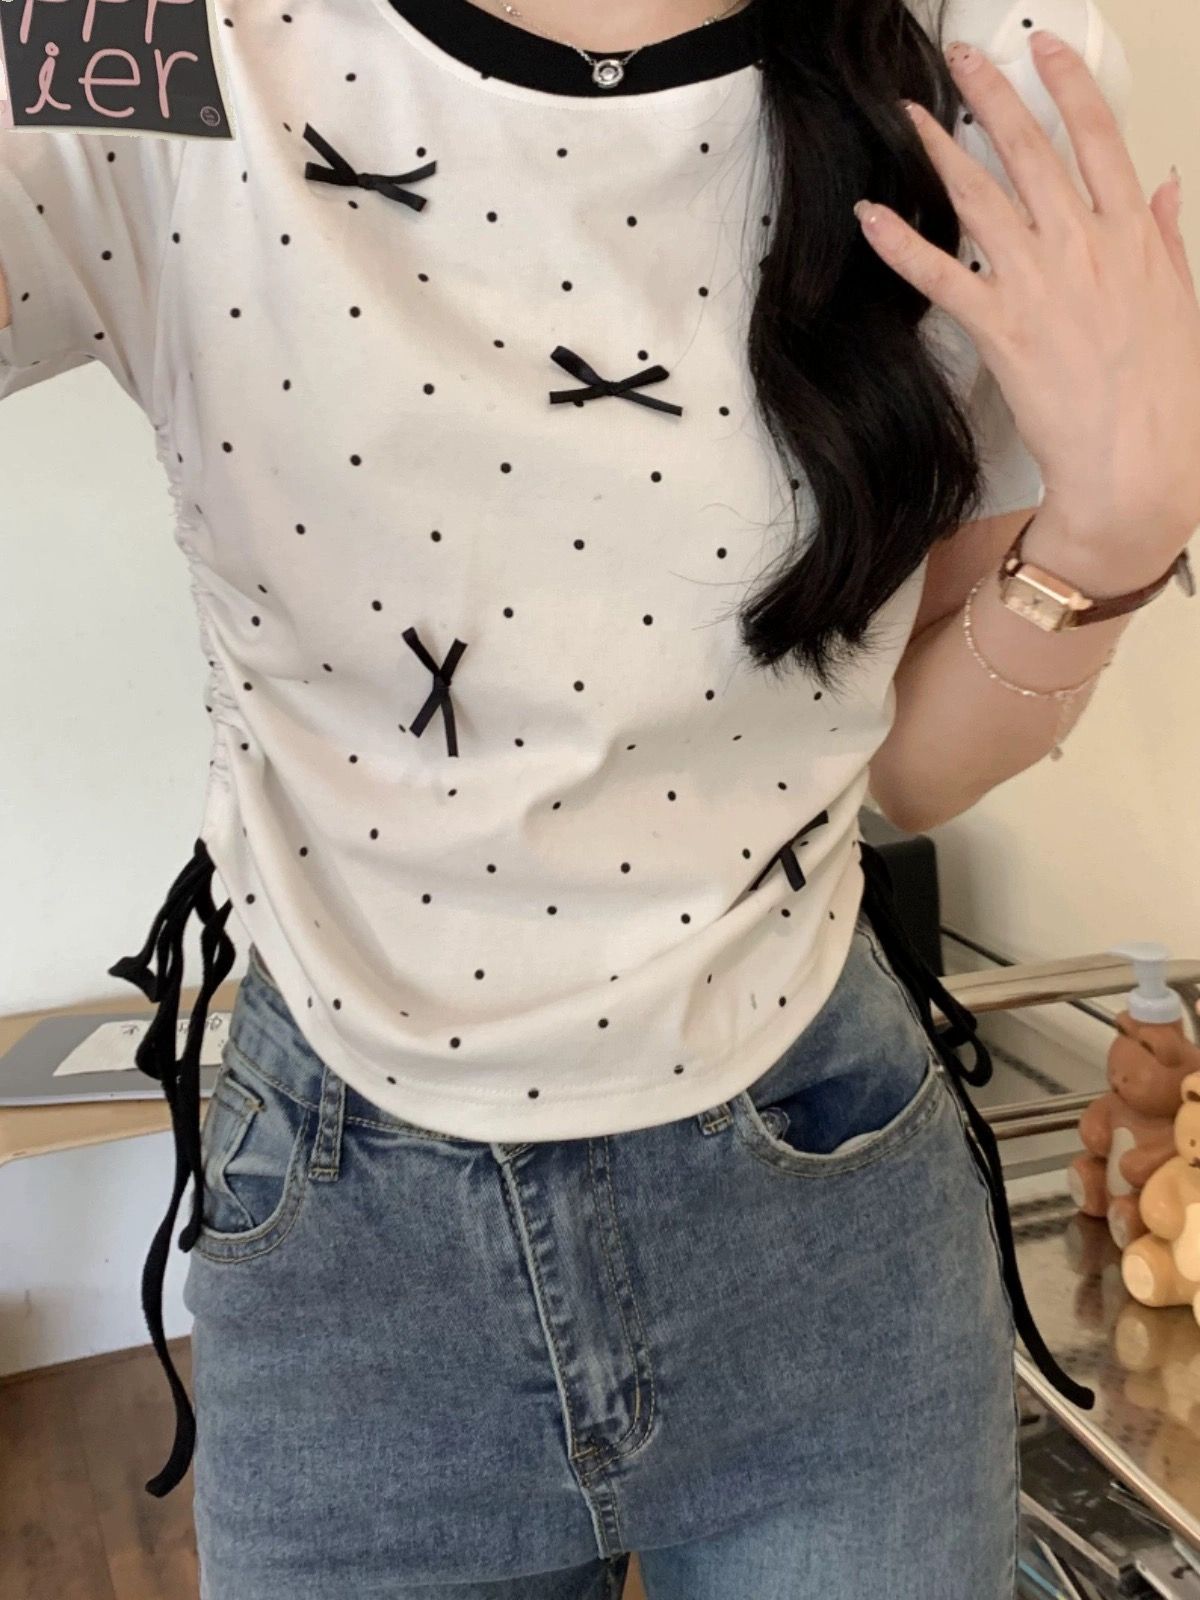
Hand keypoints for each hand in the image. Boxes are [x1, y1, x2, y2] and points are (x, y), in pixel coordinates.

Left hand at [854, 29, 1199, 576]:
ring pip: (982, 198)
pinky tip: (871, 215)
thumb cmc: (1165, 390)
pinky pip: (941, 274)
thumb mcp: (1181, 298)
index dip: (1066, 86)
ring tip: (910, 113)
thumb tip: (1165, 184)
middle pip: (1030, 151)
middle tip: (961, 59)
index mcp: (1133, 232)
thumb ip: (1168, 234)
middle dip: (992, 97)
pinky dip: (901, 243)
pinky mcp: (1000, 326)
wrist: (1135, 458)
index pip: (1097, 137)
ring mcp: (1038, 282)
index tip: (1042, 48)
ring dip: (940, 150)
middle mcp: (1084, 244)